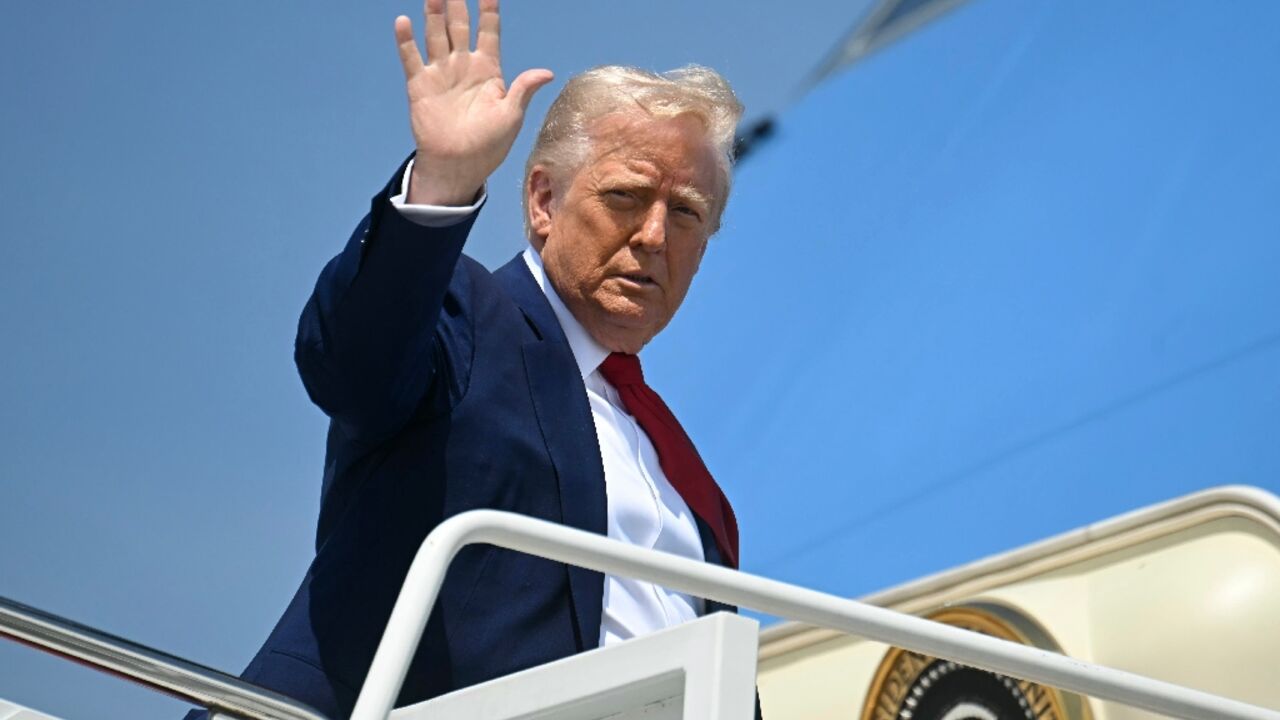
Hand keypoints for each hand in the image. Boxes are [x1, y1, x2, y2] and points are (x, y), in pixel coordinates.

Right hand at [394, 0, 552, 204]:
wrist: (459, 166)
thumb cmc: (489, 145)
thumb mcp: (511, 116)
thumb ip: (523, 90)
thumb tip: (547, 73)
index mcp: (488, 70)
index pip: (489, 31)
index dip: (488, 10)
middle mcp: (463, 66)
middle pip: (460, 26)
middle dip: (457, 4)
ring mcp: (441, 73)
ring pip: (436, 35)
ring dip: (433, 14)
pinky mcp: (420, 85)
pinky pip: (411, 58)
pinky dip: (406, 40)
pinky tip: (403, 21)